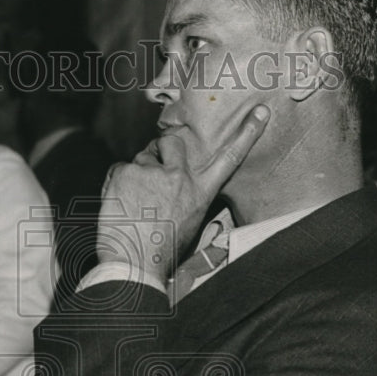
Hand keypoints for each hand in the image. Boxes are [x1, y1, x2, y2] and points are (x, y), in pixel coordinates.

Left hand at [98, 104, 269, 284]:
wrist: (134, 264)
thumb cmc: (160, 252)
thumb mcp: (189, 226)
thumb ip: (188, 198)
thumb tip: (176, 186)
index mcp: (200, 192)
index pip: (229, 158)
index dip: (247, 133)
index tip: (261, 111)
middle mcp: (179, 177)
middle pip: (172, 142)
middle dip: (161, 147)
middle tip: (152, 165)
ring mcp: (152, 171)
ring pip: (141, 158)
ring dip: (136, 172)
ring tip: (133, 201)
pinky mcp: (126, 171)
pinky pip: (118, 168)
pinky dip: (116, 182)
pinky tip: (118, 203)